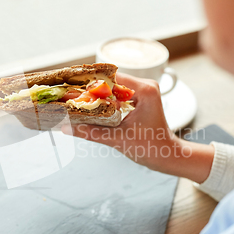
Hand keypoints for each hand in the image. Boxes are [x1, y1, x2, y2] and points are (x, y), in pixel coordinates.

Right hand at [62, 73, 213, 182]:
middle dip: (92, 89)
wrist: (167, 156)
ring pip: (115, 87)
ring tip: (79, 102)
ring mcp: (145, 91)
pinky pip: (120, 94)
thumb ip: (91, 132)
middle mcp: (146, 86)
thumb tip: (65, 128)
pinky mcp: (142, 98)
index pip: (112, 77)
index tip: (73, 87)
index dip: (91, 82)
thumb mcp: (117, 139)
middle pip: (112, 80)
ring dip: (98, 94)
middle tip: (72, 96)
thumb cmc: (150, 148)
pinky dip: (106, 100)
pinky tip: (94, 107)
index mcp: (145, 90)